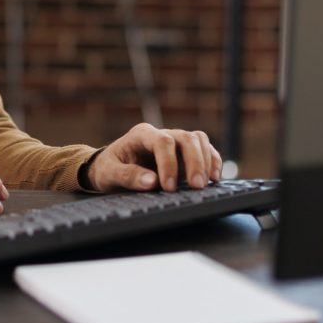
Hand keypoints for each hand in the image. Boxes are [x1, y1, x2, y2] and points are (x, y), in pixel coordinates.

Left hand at [85, 123, 221, 192]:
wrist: (107, 168)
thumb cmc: (108, 169)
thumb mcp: (109, 174)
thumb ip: (128, 176)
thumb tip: (152, 182)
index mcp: (140, 134)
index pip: (162, 141)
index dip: (169, 163)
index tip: (168, 187)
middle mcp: (160, 134)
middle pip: (185, 138)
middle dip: (194, 162)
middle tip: (196, 187)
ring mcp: (174, 142)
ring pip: (198, 140)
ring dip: (206, 161)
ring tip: (205, 185)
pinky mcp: (184, 154)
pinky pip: (204, 149)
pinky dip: (213, 161)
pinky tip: (214, 179)